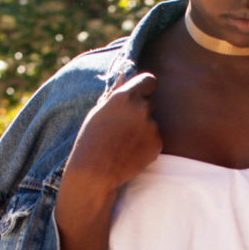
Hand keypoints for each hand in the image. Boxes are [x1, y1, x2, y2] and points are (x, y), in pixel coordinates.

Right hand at [60, 72, 161, 212]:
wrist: (94, 173)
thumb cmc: (91, 141)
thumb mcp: (98, 112)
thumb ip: (115, 95)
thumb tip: (124, 76)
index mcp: (124, 97)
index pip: (148, 80)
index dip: (146, 87)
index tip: (143, 93)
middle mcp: (141, 108)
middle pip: (150, 103)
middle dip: (141, 112)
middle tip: (124, 128)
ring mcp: (151, 127)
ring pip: (152, 123)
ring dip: (143, 131)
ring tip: (123, 144)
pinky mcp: (157, 144)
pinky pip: (155, 140)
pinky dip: (146, 145)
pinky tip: (130, 153)